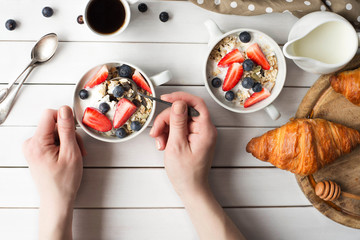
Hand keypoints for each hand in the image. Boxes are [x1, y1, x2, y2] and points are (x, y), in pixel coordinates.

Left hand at [22, 106, 84, 239]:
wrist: (57, 199)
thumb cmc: (64, 181)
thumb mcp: (71, 152)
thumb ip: (67, 129)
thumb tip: (65, 110)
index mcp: (37, 143)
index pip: (49, 114)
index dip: (64, 118)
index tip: (73, 129)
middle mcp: (30, 144)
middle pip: (53, 124)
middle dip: (68, 133)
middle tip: (77, 148)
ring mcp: (32, 148)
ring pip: (53, 132)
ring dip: (67, 140)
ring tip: (73, 155)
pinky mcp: (36, 151)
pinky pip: (51, 139)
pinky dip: (62, 145)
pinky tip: (67, 156)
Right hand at [150, 92, 216, 196]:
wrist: (190, 189)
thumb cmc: (186, 173)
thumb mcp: (177, 145)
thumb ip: (178, 122)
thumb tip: (179, 103)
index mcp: (205, 130)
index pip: (196, 104)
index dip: (181, 98)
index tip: (166, 98)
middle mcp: (204, 130)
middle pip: (183, 112)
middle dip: (166, 120)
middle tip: (156, 133)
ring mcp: (198, 134)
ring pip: (178, 120)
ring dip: (165, 129)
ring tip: (160, 144)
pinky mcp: (192, 138)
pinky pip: (178, 129)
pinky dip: (168, 135)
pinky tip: (164, 145)